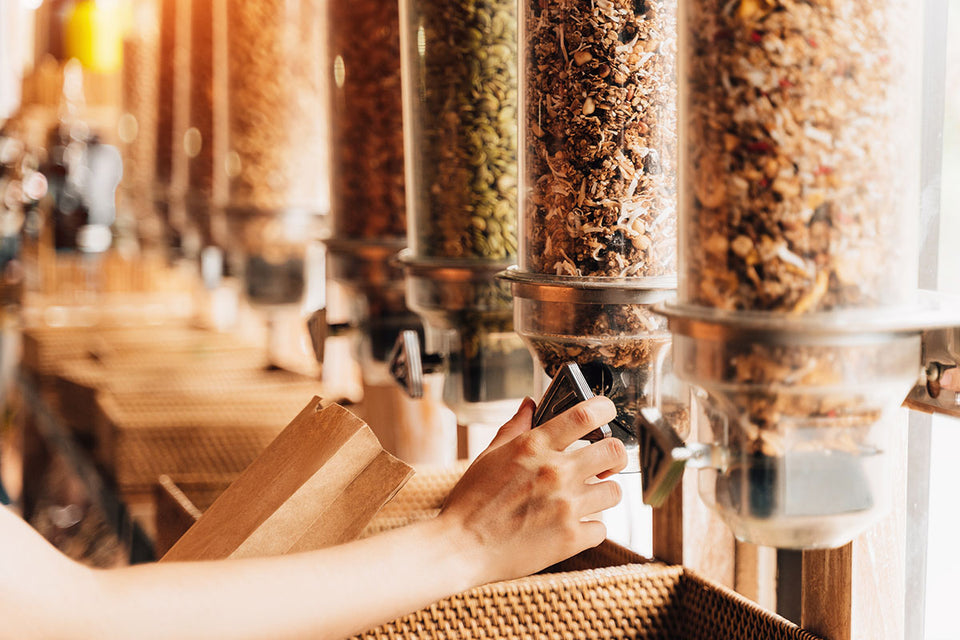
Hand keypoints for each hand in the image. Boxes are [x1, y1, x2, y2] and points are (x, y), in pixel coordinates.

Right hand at [438, 395, 625, 584]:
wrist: (461, 548)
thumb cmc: (471, 501)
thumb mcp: (489, 455)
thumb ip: (515, 428)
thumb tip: (531, 404)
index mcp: (535, 447)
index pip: (586, 415)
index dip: (605, 409)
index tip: (607, 412)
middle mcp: (555, 472)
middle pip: (614, 451)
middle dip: (614, 455)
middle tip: (604, 463)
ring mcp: (566, 507)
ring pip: (614, 491)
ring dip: (602, 493)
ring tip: (585, 498)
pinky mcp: (571, 539)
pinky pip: (601, 528)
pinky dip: (589, 528)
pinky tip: (570, 526)